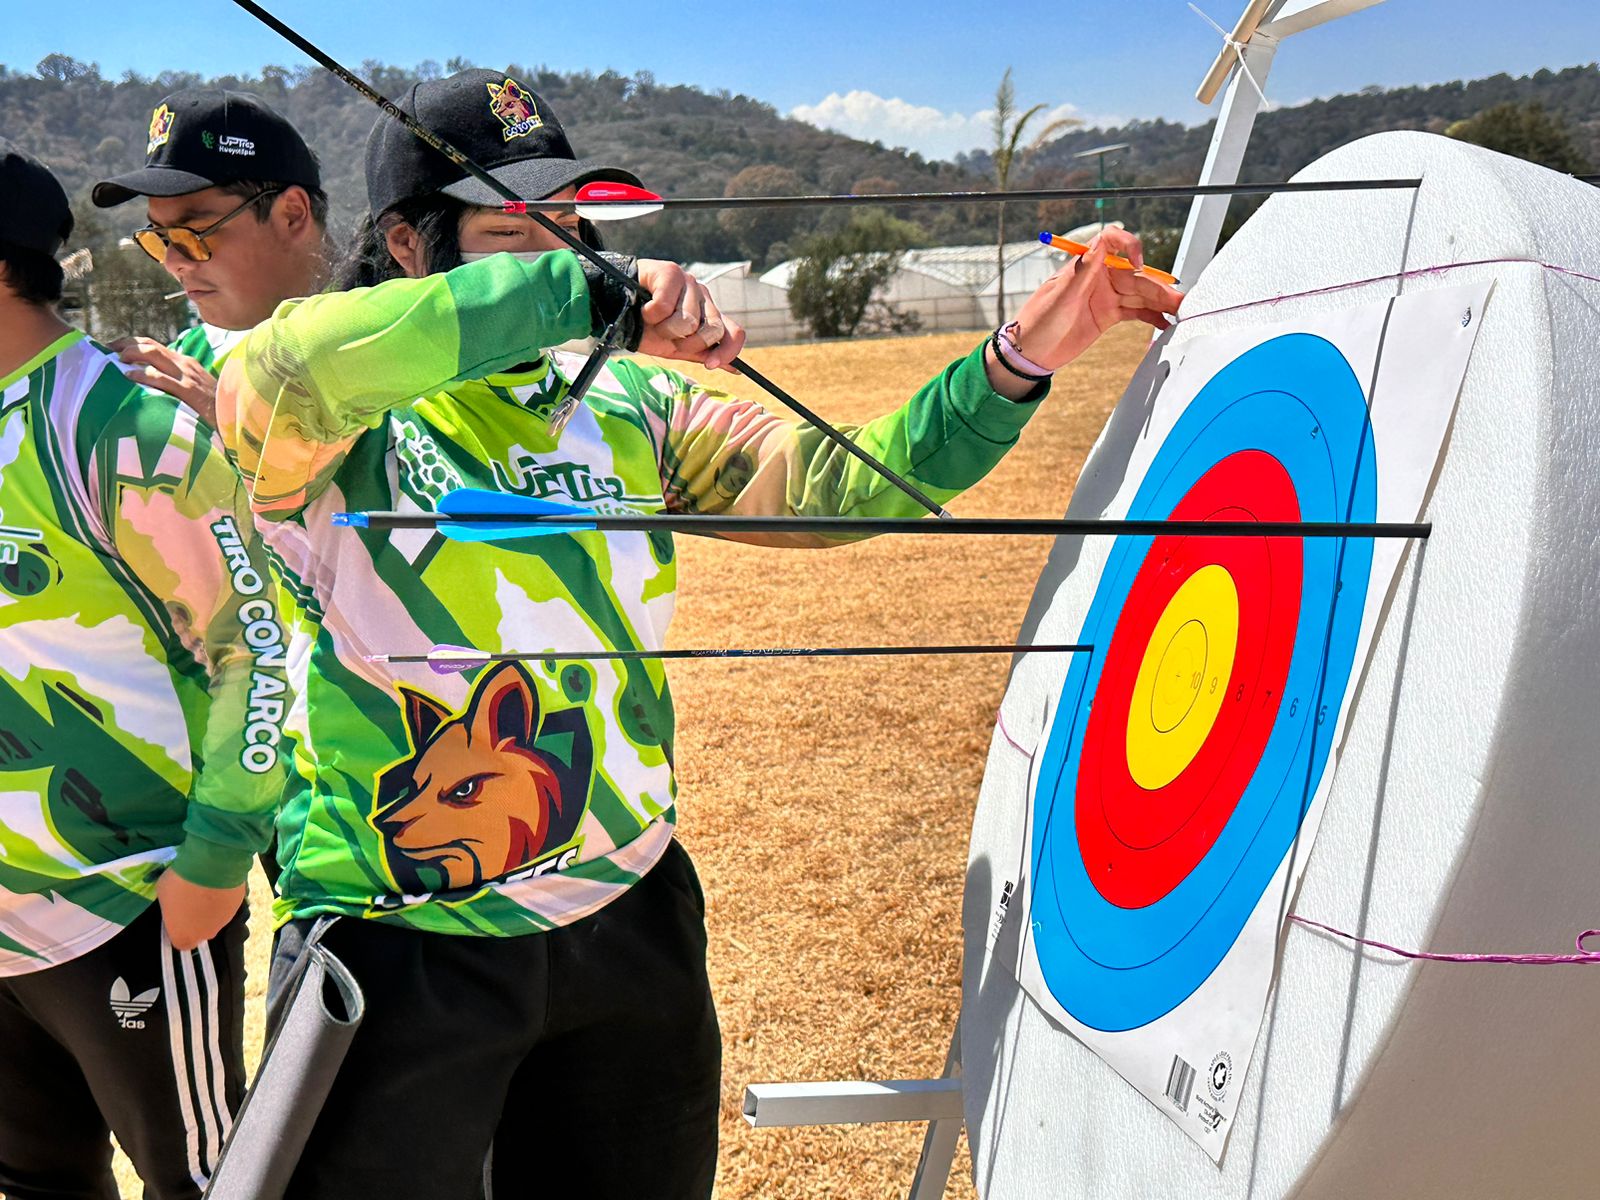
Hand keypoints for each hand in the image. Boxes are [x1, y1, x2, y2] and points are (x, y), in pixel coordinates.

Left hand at [111, 337, 218, 427]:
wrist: (237, 419)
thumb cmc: (215, 409)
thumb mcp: (195, 390)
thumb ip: (177, 383)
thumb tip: (152, 384)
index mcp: (186, 363)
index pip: (154, 345)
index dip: (131, 343)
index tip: (113, 348)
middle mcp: (185, 365)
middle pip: (150, 345)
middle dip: (125, 344)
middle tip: (107, 351)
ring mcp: (187, 377)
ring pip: (154, 355)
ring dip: (131, 354)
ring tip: (116, 360)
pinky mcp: (189, 391)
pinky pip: (161, 378)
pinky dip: (143, 375)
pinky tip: (129, 376)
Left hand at [156, 870, 244, 950]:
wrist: (211, 867)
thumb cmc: (180, 883)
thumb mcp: (163, 894)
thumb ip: (170, 905)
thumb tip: (176, 902)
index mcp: (184, 936)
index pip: (181, 943)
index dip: (179, 930)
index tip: (176, 917)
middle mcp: (206, 933)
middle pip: (201, 931)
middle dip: (196, 919)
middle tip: (191, 901)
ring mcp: (224, 920)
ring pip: (216, 918)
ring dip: (210, 908)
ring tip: (206, 888)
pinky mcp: (237, 905)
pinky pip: (227, 904)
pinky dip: (222, 896)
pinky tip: (218, 881)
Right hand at [632, 261, 746, 372]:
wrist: (616, 309)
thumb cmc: (646, 328)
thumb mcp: (675, 347)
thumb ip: (703, 354)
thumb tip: (735, 368)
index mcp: (709, 314)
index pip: (734, 333)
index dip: (727, 352)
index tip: (709, 365)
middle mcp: (704, 297)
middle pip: (712, 330)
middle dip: (686, 343)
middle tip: (667, 336)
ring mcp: (689, 283)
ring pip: (688, 321)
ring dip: (664, 329)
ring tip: (652, 320)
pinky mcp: (671, 272)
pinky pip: (665, 306)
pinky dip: (650, 314)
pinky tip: (645, 307)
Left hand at [988, 229, 1183, 391]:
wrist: (1029, 352)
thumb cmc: (1038, 320)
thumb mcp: (1060, 294)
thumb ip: (1084, 270)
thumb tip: (1104, 241)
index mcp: (1085, 265)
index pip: (1113, 242)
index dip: (1130, 247)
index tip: (1139, 263)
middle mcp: (1098, 277)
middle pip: (1135, 275)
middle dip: (1157, 286)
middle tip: (1178, 299)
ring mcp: (1105, 297)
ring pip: (1139, 294)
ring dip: (1160, 301)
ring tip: (1180, 311)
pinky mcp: (1108, 316)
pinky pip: (1135, 311)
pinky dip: (1151, 316)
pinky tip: (1165, 322)